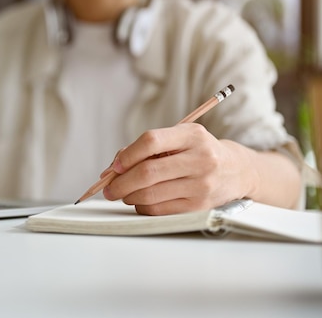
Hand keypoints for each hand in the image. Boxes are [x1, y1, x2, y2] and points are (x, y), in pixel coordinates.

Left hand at [101, 123, 256, 214]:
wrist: (236, 170)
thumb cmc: (197, 152)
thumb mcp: (179, 138)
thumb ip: (147, 148)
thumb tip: (113, 168)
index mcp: (192, 135)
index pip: (151, 141)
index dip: (127, 155)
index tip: (114, 166)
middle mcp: (200, 159)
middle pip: (148, 172)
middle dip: (120, 182)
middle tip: (108, 188)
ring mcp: (201, 185)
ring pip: (151, 194)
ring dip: (129, 196)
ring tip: (123, 194)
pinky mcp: (199, 206)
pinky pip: (160, 209)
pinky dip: (142, 206)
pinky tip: (140, 201)